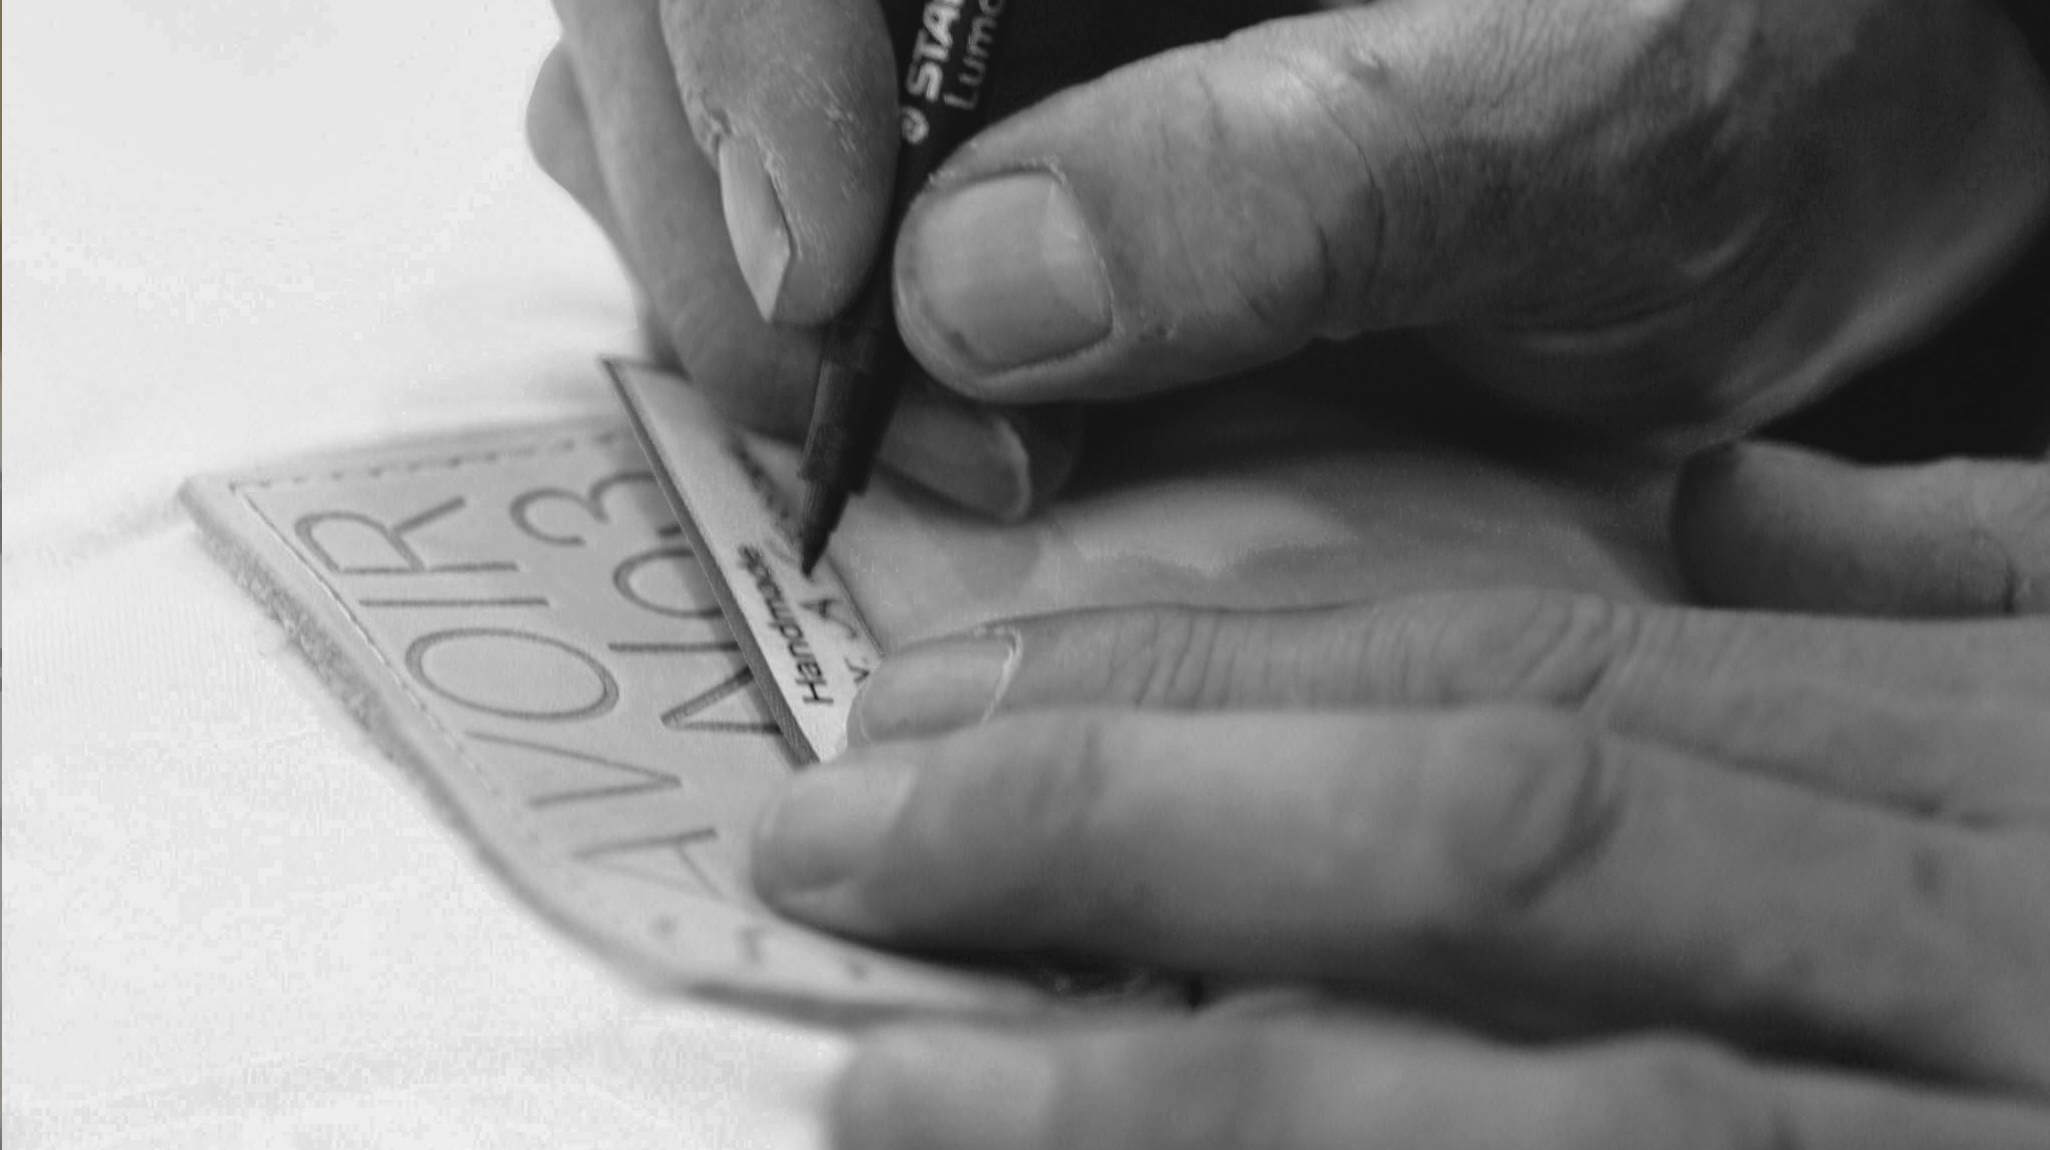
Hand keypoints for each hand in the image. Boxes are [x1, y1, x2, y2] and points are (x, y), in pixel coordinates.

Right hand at [530, 0, 2048, 504]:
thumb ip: (1295, 181)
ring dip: (715, 268)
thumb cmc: (1729, 92)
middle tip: (848, 417)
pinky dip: (755, 304)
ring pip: (671, 86)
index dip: (754, 56)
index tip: (822, 282)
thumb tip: (969, 289)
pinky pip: (758, 189)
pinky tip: (869, 393)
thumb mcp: (1577, 130)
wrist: (1776, 154)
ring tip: (882, 424)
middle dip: (720, 212)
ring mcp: (973, 29)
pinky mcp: (971, 133)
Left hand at [751, 441, 2049, 1146]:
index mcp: (2026, 762)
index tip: (941, 713)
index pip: (1531, 666)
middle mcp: (2008, 946)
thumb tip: (1694, 507)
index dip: (1213, 692)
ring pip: (1536, 1123)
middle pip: (1494, 840)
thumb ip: (1938, 605)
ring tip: (899, 1093)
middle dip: (1129, 843)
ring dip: (1173, 1109)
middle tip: (831, 872)